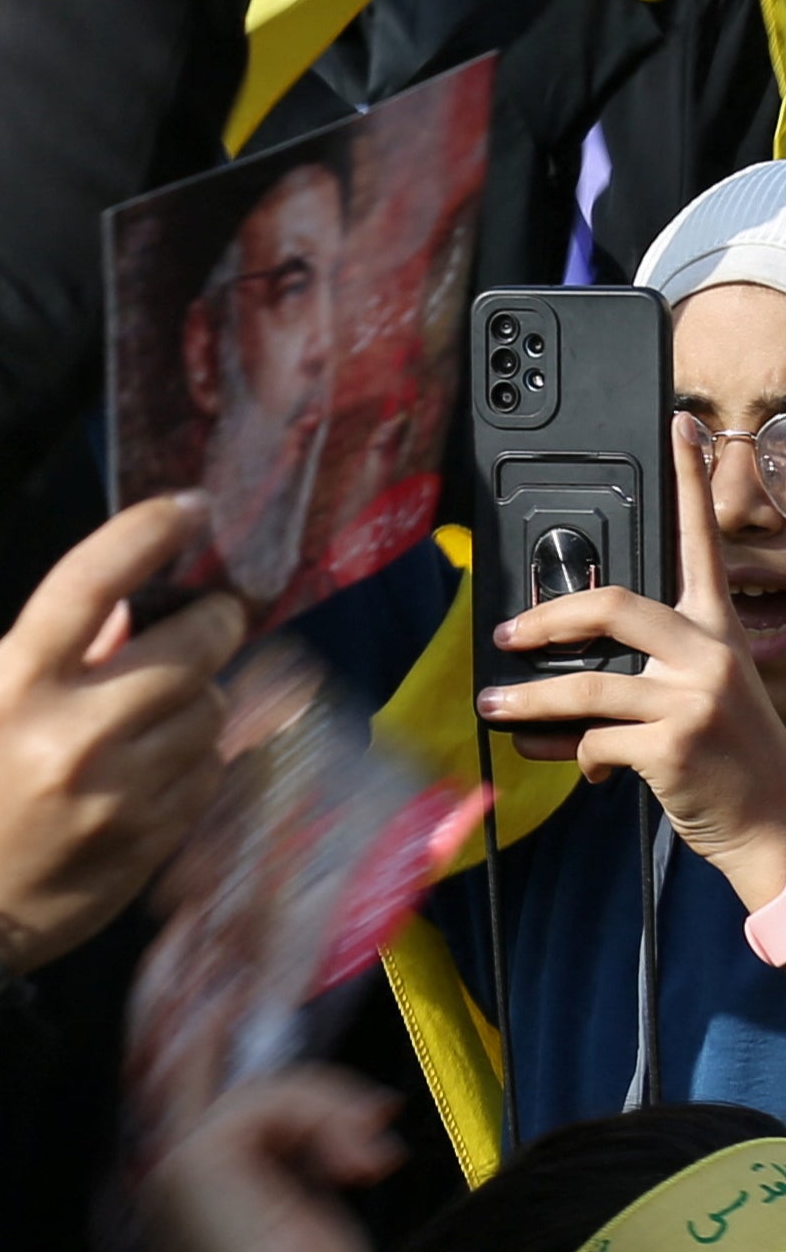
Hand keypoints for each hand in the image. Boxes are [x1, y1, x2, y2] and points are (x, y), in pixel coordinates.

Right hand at [0, 492, 242, 970]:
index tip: (190, 507)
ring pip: (210, 712)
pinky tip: (167, 761)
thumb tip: (129, 611)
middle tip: (219, 615)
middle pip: (187, 650)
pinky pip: (210, 773)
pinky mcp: (154, 838)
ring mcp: (122, 790)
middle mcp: (73, 732)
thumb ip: (54, 659)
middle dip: (215, 623)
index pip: (88, 584)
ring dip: (203, 698)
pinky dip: (201, 755)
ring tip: (172, 706)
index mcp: (13, 687)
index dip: (145, 533)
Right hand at [137, 1064, 396, 1251]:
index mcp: (188, 1183)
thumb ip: (295, 1154)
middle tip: (347, 1084)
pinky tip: (358, 1162)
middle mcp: (172, 1162)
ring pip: (265, 1087)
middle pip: (215, 1074)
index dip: (202, 1042)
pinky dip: (326, 1120)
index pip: (186, 1091)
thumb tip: (340, 1117)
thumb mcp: (305, 1205)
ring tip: (372, 1158)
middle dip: (271, 1058)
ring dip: (331, 1110)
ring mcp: (182, 1153)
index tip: (231, 1002)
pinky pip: (274, 1099)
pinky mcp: (205, 1149)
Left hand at [478, 416, 785, 907]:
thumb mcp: (707, 693)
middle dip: (544, 619)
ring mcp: (692, 699)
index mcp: (718, 630)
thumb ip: (652, 664)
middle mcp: (709, 654)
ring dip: (526, 701)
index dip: (689, 481)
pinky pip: (590, 741)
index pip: (701, 541)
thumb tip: (566, 658)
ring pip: (583, 686)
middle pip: (611, 604)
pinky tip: (571, 764)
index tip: (679, 424)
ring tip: (494, 708)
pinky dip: (567, 755)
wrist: (778, 826)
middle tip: (506, 634)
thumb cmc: (730, 757)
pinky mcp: (671, 745)